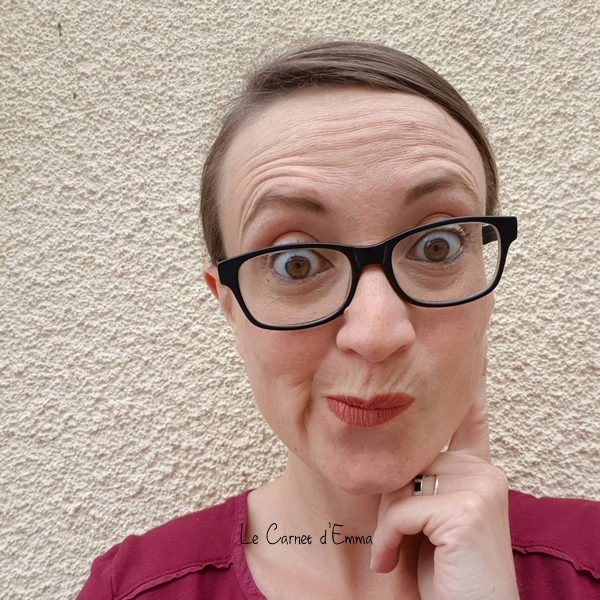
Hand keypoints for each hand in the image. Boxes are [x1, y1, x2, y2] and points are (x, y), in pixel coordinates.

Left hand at [370, 377, 519, 599]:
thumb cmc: (445, 577)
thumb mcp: (428, 521)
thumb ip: (421, 482)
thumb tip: (386, 449)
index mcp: (479, 470)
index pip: (468, 419)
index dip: (466, 386)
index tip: (470, 352)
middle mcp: (485, 470)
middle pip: (410, 457)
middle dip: (392, 498)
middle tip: (394, 542)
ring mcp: (479, 485)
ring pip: (401, 483)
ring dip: (387, 524)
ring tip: (394, 554)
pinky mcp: (465, 508)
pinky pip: (400, 509)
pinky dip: (387, 539)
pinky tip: (392, 563)